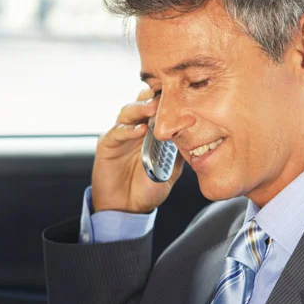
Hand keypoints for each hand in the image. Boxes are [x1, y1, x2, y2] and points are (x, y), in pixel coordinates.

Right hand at [92, 90, 184, 213]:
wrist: (127, 208)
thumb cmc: (147, 189)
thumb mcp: (170, 170)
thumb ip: (179, 152)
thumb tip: (196, 137)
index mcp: (151, 131)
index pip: (158, 107)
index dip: (167, 100)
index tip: (182, 95)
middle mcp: (135, 128)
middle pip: (141, 102)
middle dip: (153, 97)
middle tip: (166, 95)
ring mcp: (121, 135)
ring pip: (128, 112)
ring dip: (141, 108)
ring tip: (153, 107)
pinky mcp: (107, 144)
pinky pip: (117, 132)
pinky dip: (128, 129)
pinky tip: (140, 129)